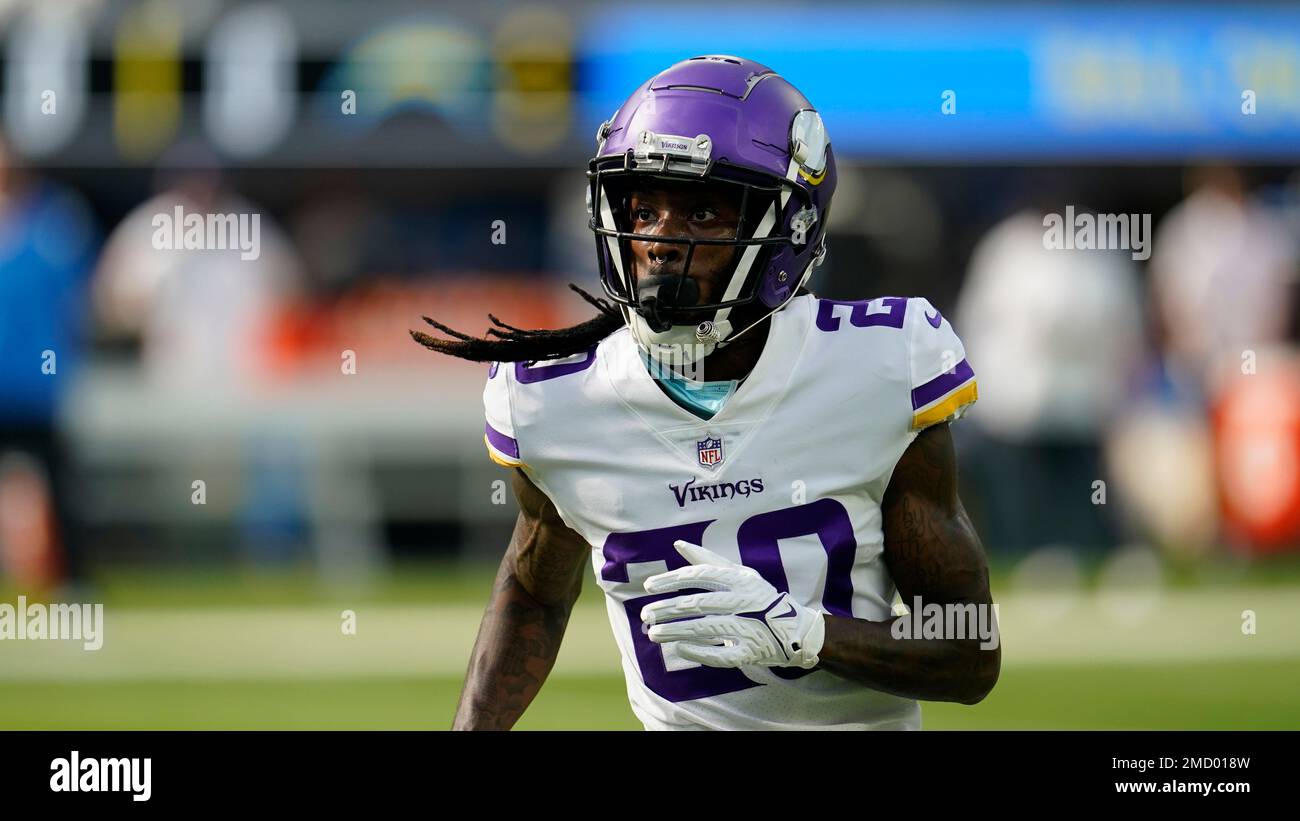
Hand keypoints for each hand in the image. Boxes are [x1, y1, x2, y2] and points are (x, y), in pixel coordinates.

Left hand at [640, 540, 825, 668]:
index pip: (699, 576)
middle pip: (697, 604)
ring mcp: (748, 628)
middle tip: (646, 615)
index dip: (671, 580)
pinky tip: (678, 648)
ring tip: (653, 633)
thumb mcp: (739, 573)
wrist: (796, 629)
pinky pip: (720, 655)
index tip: (648, 587)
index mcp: (739, 580)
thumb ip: (708, 559)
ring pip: (704, 629)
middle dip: (667, 609)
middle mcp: (743, 602)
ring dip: (675, 631)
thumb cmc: (760, 597)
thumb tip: (678, 544)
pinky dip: (698, 652)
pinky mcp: (750, 652)